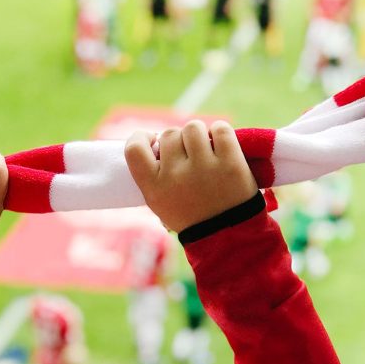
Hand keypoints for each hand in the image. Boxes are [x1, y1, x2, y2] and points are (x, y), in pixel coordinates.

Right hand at [125, 120, 257, 232]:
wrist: (228, 236)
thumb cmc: (191, 215)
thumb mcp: (161, 203)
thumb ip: (154, 174)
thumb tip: (156, 141)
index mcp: (154, 188)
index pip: (134, 149)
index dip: (141, 136)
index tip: (153, 140)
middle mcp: (175, 176)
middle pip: (169, 134)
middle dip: (179, 140)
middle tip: (189, 155)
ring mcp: (204, 168)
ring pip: (193, 127)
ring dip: (199, 135)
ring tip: (206, 150)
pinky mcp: (230, 163)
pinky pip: (220, 128)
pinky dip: (220, 132)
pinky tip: (221, 146)